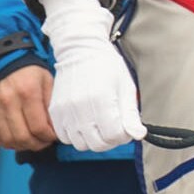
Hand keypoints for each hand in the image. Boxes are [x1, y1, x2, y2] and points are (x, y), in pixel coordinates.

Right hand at [0, 65, 56, 151]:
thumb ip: (51, 103)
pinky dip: (7, 143)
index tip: (53, 136)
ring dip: (23, 146)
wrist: (2, 58)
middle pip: (23, 137)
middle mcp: (9, 101)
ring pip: (9, 139)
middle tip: (44, 141)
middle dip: (37, 145)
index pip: (39, 127)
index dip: (48, 137)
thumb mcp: (46, 80)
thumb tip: (54, 126)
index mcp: (28, 92)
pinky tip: (17, 140)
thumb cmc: (28, 70)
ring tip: (32, 141)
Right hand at [37, 0, 142, 152]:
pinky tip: (84, 123)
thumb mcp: (125, 87)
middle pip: (97, 144)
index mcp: (101, 100)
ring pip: (80, 143)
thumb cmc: (106, 66)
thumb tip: (138, 135)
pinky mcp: (55, 111)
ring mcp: (66, 110)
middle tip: (113, 127)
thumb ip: (130, 114)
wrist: (80, 49)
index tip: (125, 127)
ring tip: (98, 125)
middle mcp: (81, 107)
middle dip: (109, 139)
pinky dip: (75, 135)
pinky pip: (64, 136)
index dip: (123, 135)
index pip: (114, 136)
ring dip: (92, 139)